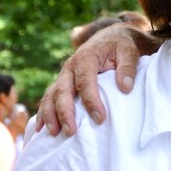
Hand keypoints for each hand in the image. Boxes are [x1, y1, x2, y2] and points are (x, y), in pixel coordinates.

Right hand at [35, 25, 159, 135]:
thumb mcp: (129, 51)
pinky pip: (49, 97)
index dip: (91, 101)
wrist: (110, 37)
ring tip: (55, 133)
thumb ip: (127, 68)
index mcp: (86, 58)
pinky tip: (41, 127)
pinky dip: (44, 111)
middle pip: (63, 91)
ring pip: (52, 95)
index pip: (85, 82)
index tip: (100, 118)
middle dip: (65, 112)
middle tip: (71, 132)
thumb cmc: (120, 45)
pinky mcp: (63, 82)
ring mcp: (64, 75)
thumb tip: (125, 87)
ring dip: (51, 115)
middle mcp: (70, 67)